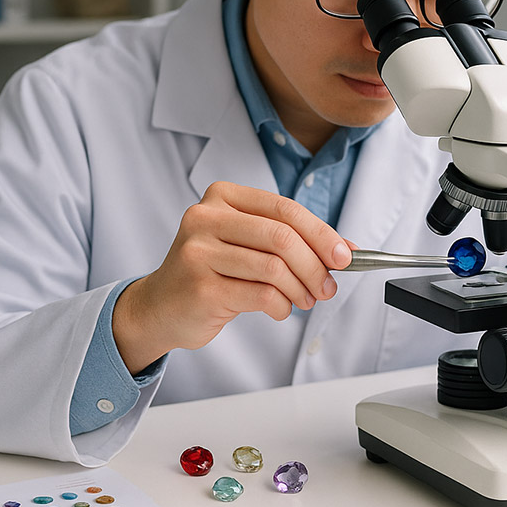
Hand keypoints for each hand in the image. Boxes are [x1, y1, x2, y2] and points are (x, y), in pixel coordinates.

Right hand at [111, 182, 352, 372]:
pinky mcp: (201, 287)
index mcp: (222, 197)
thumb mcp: (246, 245)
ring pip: (274, 268)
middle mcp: (205, 217)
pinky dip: (281, 305)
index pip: (284, 209)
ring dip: (301, 289)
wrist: (160, 306)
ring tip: (304, 300)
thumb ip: (288, 241)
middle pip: (282, 237)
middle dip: (315, 266)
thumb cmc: (211, 272)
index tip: (345, 256)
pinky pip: (261, 294)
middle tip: (328, 287)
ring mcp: (199, 252)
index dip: (321, 233)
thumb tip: (344, 250)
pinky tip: (280, 309)